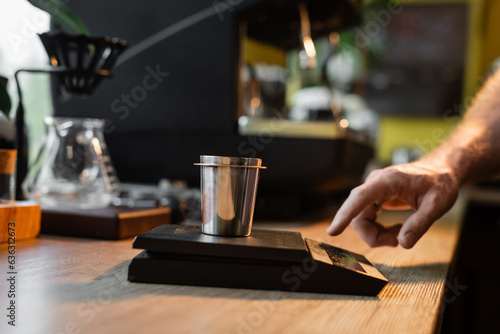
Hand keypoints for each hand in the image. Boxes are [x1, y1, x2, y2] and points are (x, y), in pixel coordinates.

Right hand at [326, 162, 459, 247]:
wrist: (441, 170)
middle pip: (358, 215)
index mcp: (388, 180)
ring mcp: (373, 190)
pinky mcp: (374, 197)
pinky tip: (396, 229)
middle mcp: (375, 183)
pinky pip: (366, 217)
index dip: (345, 215)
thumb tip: (404, 243)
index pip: (360, 198)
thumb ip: (420, 224)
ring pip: (360, 219)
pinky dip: (378, 229)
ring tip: (400, 234)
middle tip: (397, 242)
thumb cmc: (440, 183)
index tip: (333, 231)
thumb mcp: (437, 205)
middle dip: (373, 235)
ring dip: (376, 233)